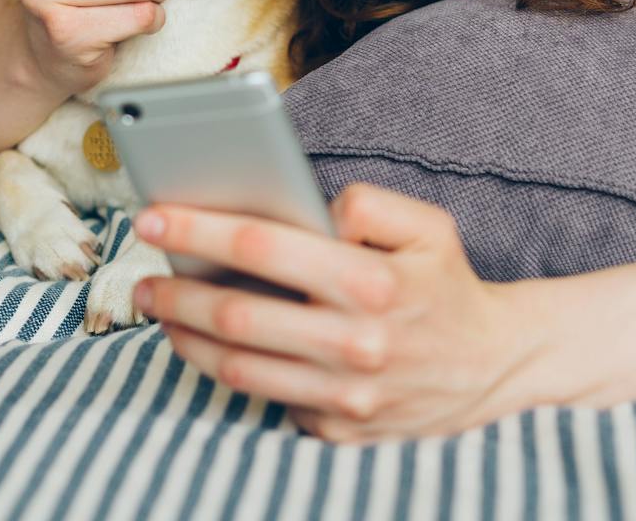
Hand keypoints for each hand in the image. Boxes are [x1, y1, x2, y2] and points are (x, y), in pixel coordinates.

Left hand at [129, 183, 548, 442]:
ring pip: (236, 368)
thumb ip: (367, 203)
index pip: (264, 247)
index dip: (198, 228)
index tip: (152, 216)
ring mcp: (344, 397)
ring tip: (161, 309)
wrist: (494, 367)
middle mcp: (355, 344)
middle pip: (235, 315)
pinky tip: (210, 347)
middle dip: (175, 290)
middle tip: (141, 275)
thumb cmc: (447, 286)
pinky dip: (229, 374)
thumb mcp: (427, 225)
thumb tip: (305, 208)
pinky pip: (266, 401)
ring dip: (185, 336)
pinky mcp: (338, 431)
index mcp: (372, 283)